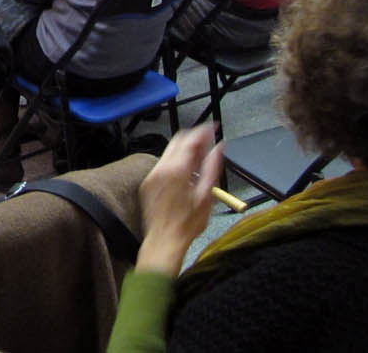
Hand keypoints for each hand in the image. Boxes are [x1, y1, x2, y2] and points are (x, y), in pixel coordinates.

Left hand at [136, 124, 223, 276]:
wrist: (164, 240)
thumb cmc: (187, 224)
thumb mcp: (206, 196)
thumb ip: (212, 168)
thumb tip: (218, 148)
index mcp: (176, 170)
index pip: (190, 140)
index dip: (203, 131)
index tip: (213, 127)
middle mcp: (160, 168)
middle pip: (177, 141)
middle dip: (194, 136)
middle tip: (209, 139)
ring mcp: (152, 175)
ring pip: (169, 151)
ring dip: (185, 148)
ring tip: (201, 154)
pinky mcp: (148, 182)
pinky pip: (162, 163)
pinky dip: (176, 160)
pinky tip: (187, 169)